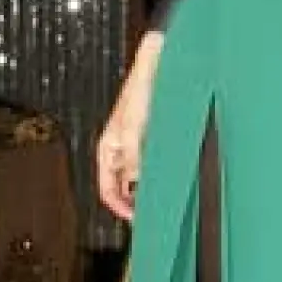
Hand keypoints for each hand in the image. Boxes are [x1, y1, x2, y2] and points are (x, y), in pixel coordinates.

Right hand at [97, 33, 164, 220]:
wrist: (159, 62)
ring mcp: (138, 141)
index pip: (107, 189)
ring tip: (166, 195)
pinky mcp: (153, 134)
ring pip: (141, 174)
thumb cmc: (142, 88)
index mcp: (108, 148)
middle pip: (124, 185)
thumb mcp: (134, 129)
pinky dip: (161, 168)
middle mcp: (121, 147)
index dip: (120, 208)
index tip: (137, 220)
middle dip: (137, 199)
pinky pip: (154, 160)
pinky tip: (174, 172)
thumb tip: (139, 183)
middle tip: (154, 213)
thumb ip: (135, 159)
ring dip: (151, 184)